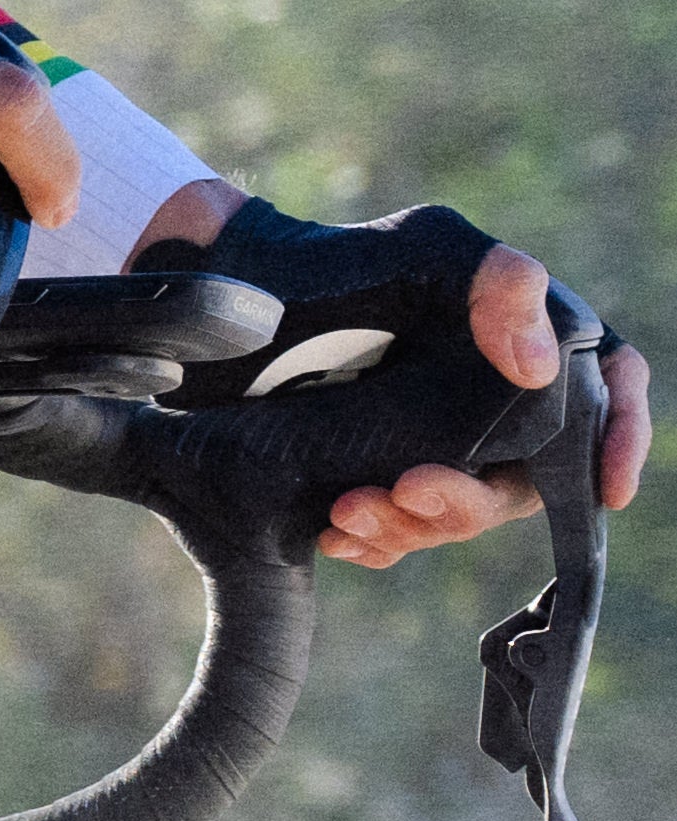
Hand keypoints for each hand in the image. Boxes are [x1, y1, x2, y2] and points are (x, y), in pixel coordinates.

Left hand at [135, 190, 652, 564]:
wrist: (232, 301)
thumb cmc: (339, 261)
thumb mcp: (426, 246)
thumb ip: (497, 282)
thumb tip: (543, 367)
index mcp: (524, 340)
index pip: (606, 390)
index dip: (619, 439)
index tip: (606, 492)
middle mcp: (488, 400)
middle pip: (522, 478)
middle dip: (468, 501)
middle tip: (406, 488)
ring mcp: (431, 443)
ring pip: (454, 515)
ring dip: (411, 526)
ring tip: (347, 509)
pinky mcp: (372, 476)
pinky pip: (393, 534)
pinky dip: (372, 541)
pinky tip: (334, 533)